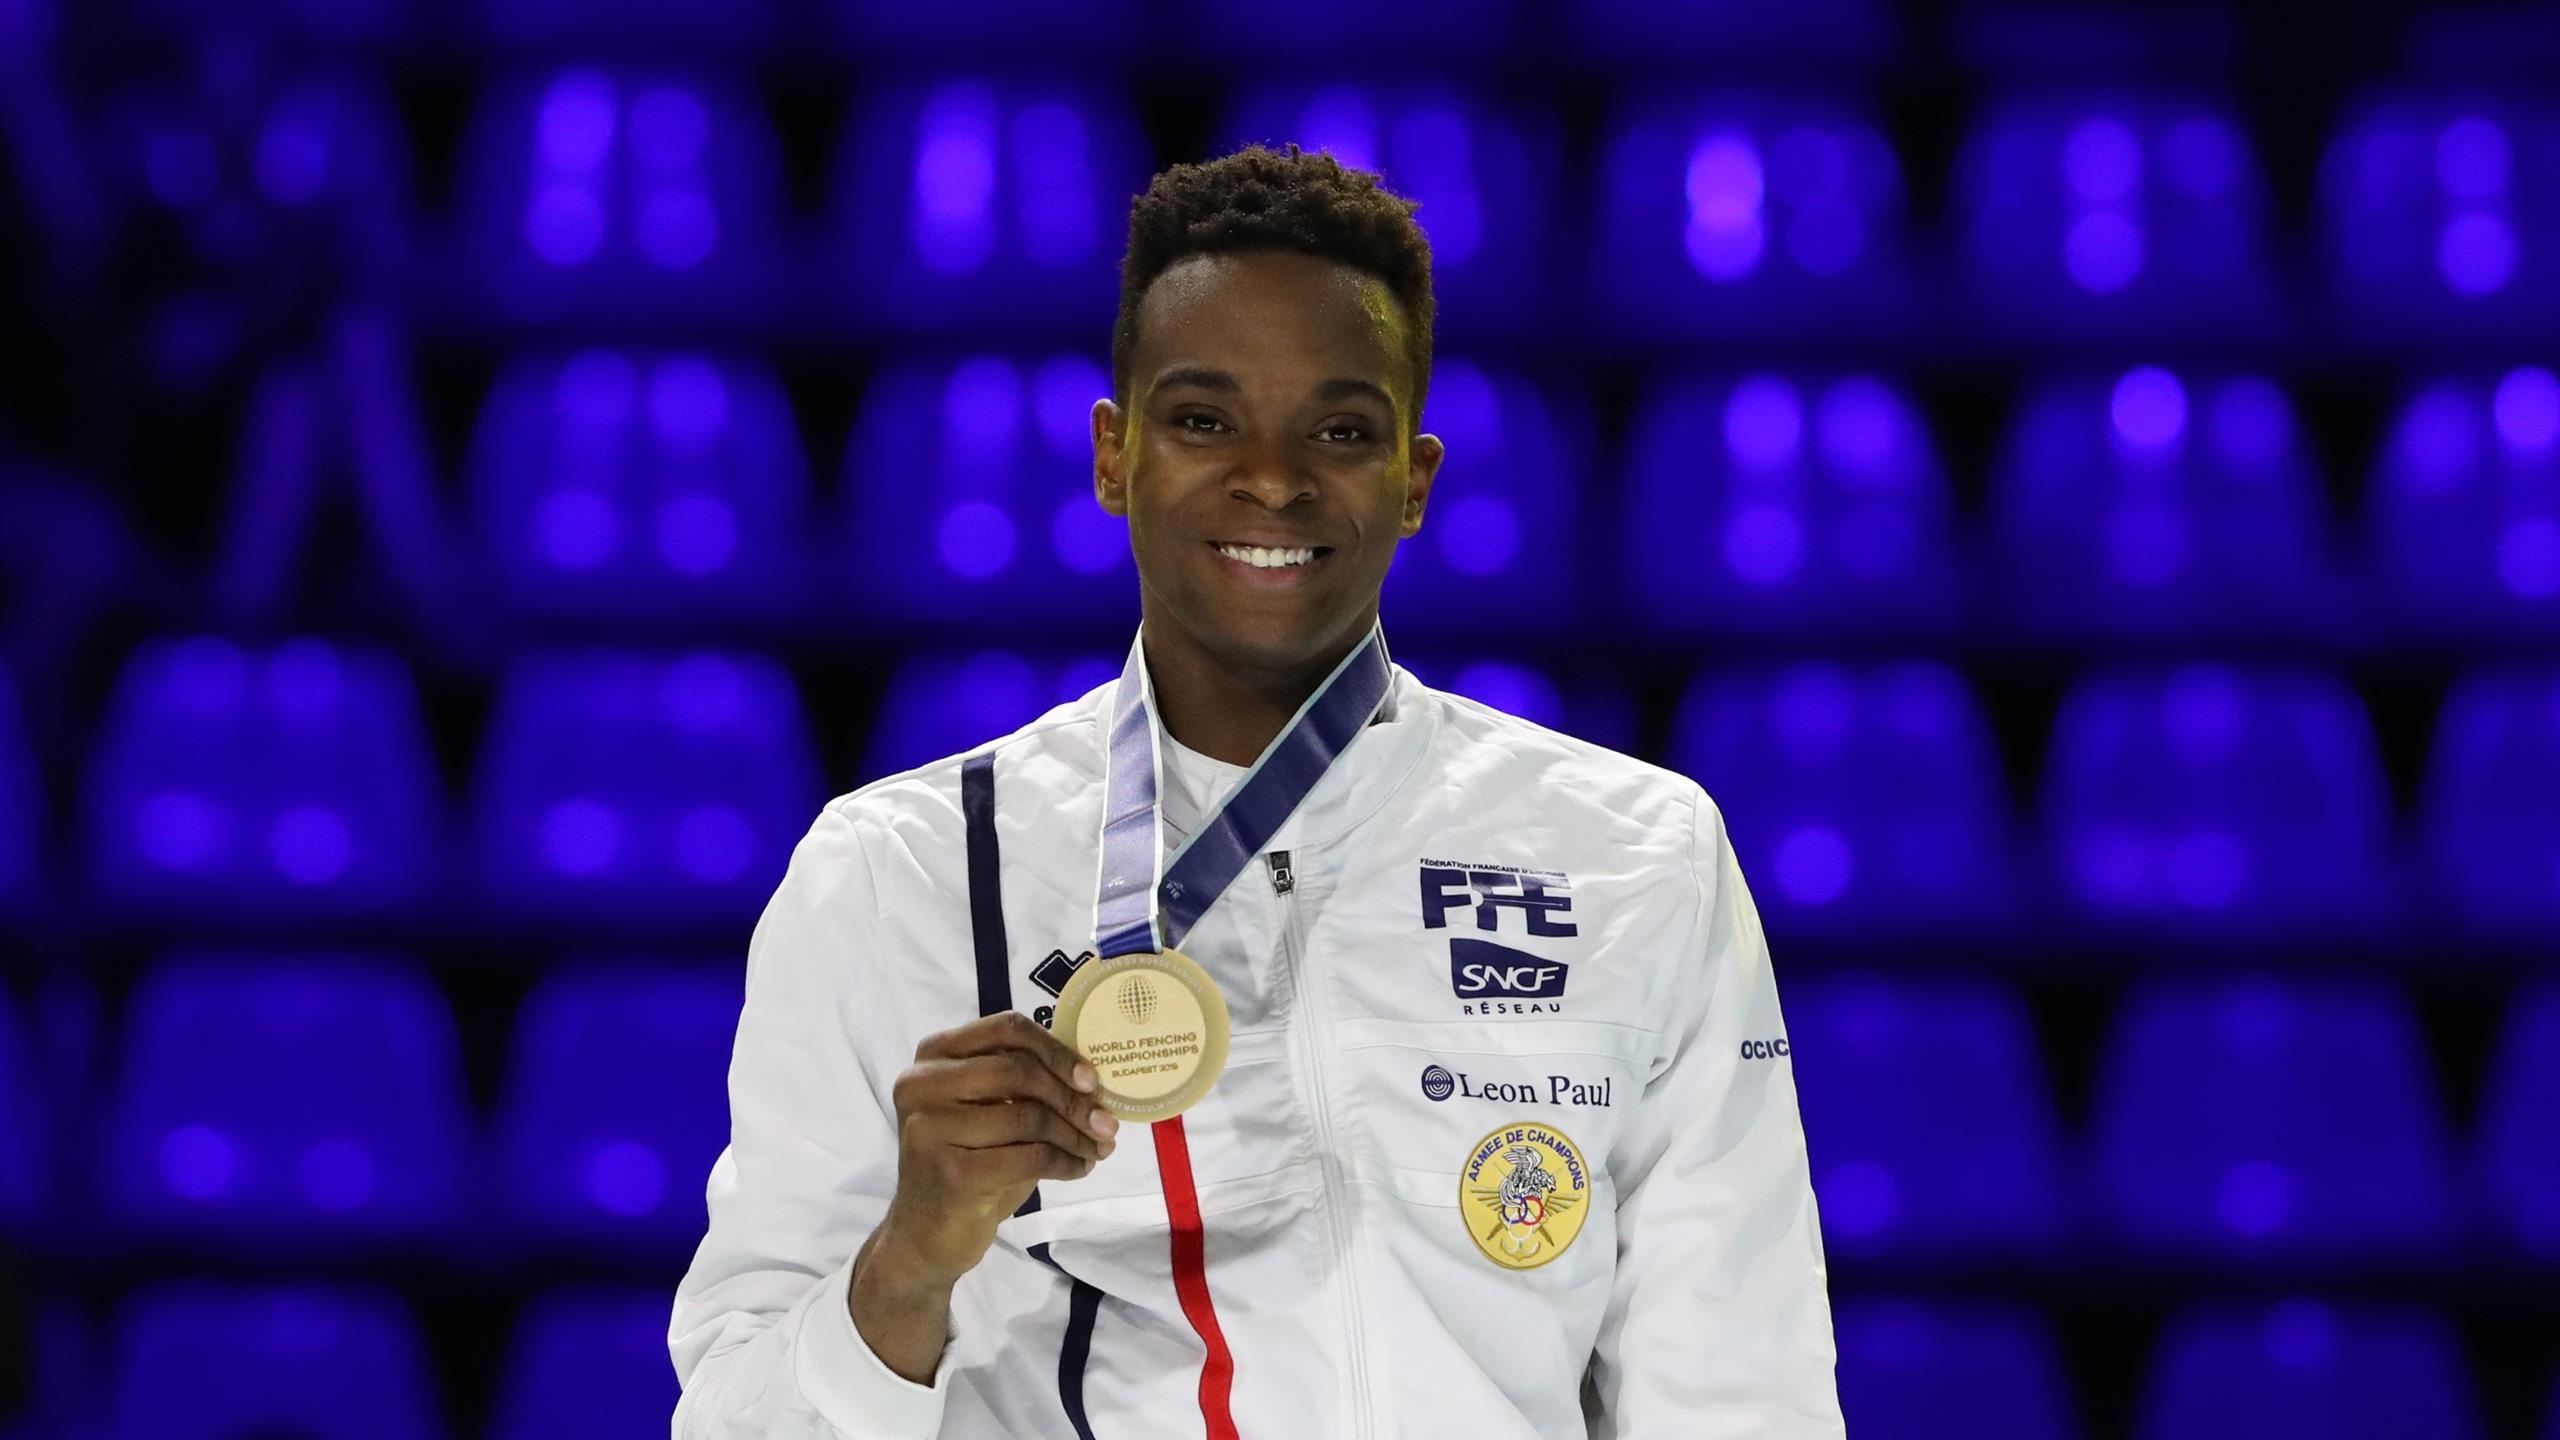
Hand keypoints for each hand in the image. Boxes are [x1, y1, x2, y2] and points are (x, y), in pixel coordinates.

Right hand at [851, 1011, 1118, 1381]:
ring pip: (1029, 1115)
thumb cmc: (967, 1163)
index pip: (1005, 1029)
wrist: (926, 1233)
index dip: (1056, 1051)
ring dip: (1076, 1134)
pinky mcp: (951, 1172)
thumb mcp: (988, 1112)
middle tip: (1106, 1122)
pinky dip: (1066, 1162)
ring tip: (1098, 1148)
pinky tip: (1080, 1168)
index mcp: (933, 1056)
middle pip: (1019, 1070)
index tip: (1091, 1079)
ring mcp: (931, 1127)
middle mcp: (923, 1084)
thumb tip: (1093, 1079)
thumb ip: (1024, 1084)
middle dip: (1073, 1098)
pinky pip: (1030, 1156)